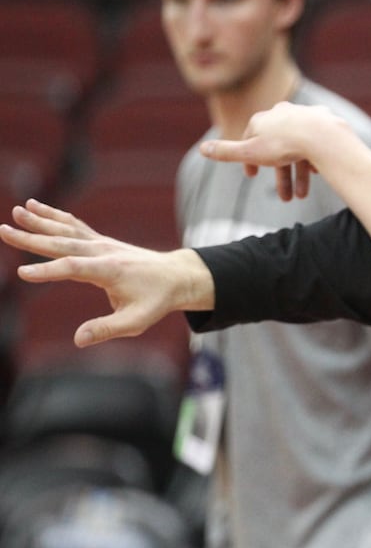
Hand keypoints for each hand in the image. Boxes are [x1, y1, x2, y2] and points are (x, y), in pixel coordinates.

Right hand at [0, 199, 213, 346]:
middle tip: (3, 229)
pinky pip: (74, 226)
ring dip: (40, 220)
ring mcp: (102, 244)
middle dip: (32, 238)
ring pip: (66, 231)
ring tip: (17, 210)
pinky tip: (36, 207)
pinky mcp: (101, 241)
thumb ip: (107, 330)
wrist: (177, 277)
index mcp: (110, 271)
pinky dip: (55, 216)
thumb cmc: (157, 301)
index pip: (73, 269)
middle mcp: (103, 252)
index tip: (22, 273)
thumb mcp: (137, 322)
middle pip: (63, 244)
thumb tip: (78, 340)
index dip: (48, 271)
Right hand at [202, 102, 348, 202]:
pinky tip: (317, 173)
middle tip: (285, 199)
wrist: (322, 135)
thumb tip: (202, 149)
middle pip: (278, 149)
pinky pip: (316, 142)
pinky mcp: (325, 120)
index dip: (250, 159)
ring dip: (299, 174)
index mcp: (262, 119)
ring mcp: (304, 114)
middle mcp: (282, 112)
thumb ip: (227, 152)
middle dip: (281, 177)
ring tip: (302, 196)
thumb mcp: (251, 152)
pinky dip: (314, 159)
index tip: (252, 176)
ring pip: (299, 148)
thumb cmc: (284, 144)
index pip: (251, 139)